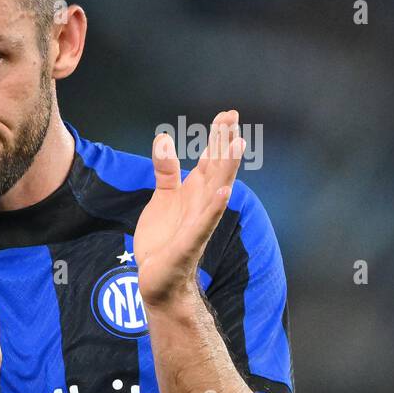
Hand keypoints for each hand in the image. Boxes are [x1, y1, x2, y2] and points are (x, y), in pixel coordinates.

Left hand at [135, 110, 244, 308]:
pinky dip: (215, 207)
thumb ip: (166, 169)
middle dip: (224, 143)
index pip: (211, 159)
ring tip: (236, 144)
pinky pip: (205, 223)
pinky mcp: (189, 243)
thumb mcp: (163, 197)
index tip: (228, 114)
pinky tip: (224, 192)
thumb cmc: (164, 237)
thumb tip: (163, 138)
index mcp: (195, 192)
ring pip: (216, 191)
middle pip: (217, 168)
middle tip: (232, 117)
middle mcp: (202, 204)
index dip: (218, 137)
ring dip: (227, 168)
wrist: (157, 278)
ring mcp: (199, 223)